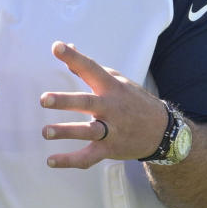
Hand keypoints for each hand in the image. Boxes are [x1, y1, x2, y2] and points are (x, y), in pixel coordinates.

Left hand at [40, 41, 168, 168]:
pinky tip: (50, 161)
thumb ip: (88, 68)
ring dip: (66, 132)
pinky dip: (70, 161)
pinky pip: (89, 157)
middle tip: (43, 99)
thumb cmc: (132, 100)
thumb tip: (68, 46)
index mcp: (111, 87)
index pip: (90, 68)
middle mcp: (111, 107)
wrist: (163, 131)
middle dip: (65, 102)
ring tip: (45, 132)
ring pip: (88, 132)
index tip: (57, 47)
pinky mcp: (110, 149)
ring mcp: (111, 130)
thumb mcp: (116, 80)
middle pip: (86, 103)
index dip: (74, 57)